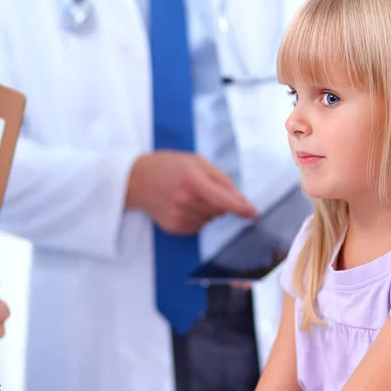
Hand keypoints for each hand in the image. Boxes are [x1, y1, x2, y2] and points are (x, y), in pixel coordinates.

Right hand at [126, 151, 257, 234]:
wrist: (136, 180)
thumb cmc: (169, 167)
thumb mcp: (197, 162)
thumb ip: (221, 179)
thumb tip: (240, 199)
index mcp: (193, 181)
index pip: (225, 200)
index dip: (242, 208)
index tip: (254, 213)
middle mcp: (186, 201)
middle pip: (221, 210)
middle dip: (220, 201)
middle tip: (202, 187)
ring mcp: (179, 217)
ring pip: (211, 219)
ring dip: (208, 209)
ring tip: (189, 195)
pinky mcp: (175, 228)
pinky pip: (199, 226)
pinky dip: (198, 217)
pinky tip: (183, 205)